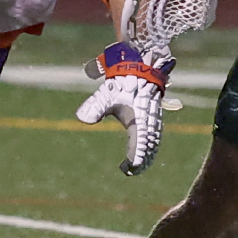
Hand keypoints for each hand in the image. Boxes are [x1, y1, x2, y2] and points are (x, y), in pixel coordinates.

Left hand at [75, 42, 172, 174]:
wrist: (140, 67)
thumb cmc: (122, 82)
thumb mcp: (106, 95)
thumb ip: (95, 107)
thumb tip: (82, 119)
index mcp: (139, 121)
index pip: (139, 147)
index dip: (134, 161)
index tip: (126, 169)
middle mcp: (149, 123)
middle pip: (149, 149)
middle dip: (142, 162)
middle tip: (131, 170)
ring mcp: (154, 120)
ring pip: (154, 143)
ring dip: (148, 155)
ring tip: (138, 166)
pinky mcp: (155, 116)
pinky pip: (155, 136)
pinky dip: (151, 146)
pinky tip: (147, 152)